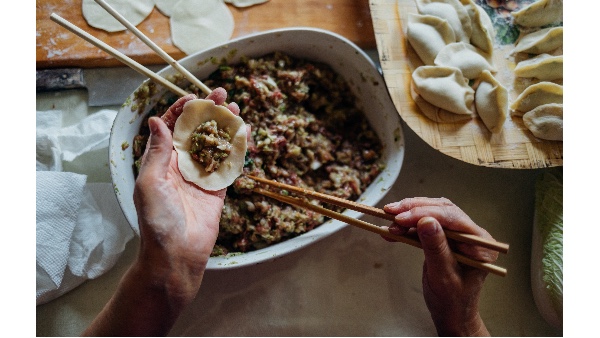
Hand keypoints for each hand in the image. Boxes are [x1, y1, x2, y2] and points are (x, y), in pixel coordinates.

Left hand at [82, 88, 239, 335]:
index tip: (194, 97)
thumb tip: (158, 120)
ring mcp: (201, 177)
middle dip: (208, 112)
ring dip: (225, 126)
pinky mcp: (217, 189)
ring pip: (215, 144)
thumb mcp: (150, 182)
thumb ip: (158, 152)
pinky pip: (229, 165)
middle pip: (197, 132)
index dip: (182, 110)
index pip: (172, 128)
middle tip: (222, 95)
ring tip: (236, 108)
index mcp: (161, 161)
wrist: (176, 254)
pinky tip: (244, 133)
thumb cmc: (157, 220)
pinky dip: (237, 148)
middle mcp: (181, 166)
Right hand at [383, 197, 497, 335]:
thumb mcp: (443, 275)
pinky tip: (392, 230)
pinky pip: (424, 225)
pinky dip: (407, 227)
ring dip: (408, 216)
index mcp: (480, 243)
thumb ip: (436, 248)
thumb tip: (426, 221)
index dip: (426, 213)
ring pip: (430, 214)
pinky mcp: (443, 237)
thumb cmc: (452, 300)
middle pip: (441, 210)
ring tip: (389, 223)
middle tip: (391, 213)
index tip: (402, 218)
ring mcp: (457, 234)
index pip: (453, 218)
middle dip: (414, 210)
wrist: (450, 313)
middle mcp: (470, 234)